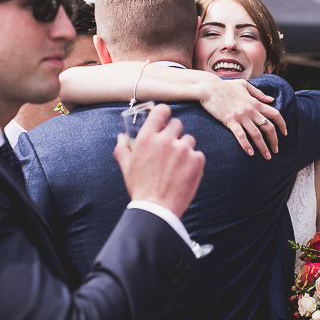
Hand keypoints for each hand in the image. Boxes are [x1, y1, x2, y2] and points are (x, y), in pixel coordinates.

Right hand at [113, 103, 203, 217]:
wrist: (157, 209)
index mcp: (147, 138)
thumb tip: (121, 136)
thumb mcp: (126, 167)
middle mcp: (166, 140)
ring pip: (189, 139)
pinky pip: (198, 154)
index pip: (161, 110)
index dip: (164, 113)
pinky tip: (184, 173)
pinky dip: (193, 162)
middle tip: (170, 149)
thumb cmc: (140, 188)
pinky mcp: (197, 160)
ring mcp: (183, 149)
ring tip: (176, 165)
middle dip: (174, 134)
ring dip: (184, 148)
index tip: (165, 119)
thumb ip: (123, 148)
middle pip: (177, 124)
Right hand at [199, 78, 285, 157]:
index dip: (282, 124)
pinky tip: (250, 153)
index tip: (285, 133)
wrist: (209, 87)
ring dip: (263, 147)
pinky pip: (241, 136)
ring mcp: (241, 116)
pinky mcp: (230, 121)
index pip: (275, 114)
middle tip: (275, 150)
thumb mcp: (244, 85)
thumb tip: (271, 100)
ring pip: (257, 134)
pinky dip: (247, 145)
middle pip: (269, 127)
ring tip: (267, 157)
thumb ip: (258, 93)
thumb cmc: (225, 86)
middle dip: (274, 140)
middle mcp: (251, 110)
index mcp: (255, 102)